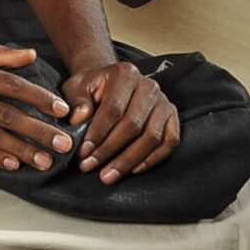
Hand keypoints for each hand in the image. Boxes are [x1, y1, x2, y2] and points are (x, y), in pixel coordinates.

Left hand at [59, 59, 178, 183]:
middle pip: (133, 125)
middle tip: (91, 167)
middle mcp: (149, 86)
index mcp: (125, 74)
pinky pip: (169, 142)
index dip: (98, 133)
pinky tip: (133, 170)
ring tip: (108, 175)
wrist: (109, 83)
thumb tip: (79, 119)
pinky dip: (153, 159)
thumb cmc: (92, 88)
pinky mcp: (172, 117)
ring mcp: (164, 102)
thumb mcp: (77, 87)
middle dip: (110, 150)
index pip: (114, 109)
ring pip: (152, 137)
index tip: (84, 152)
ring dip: (129, 160)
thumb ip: (77, 101)